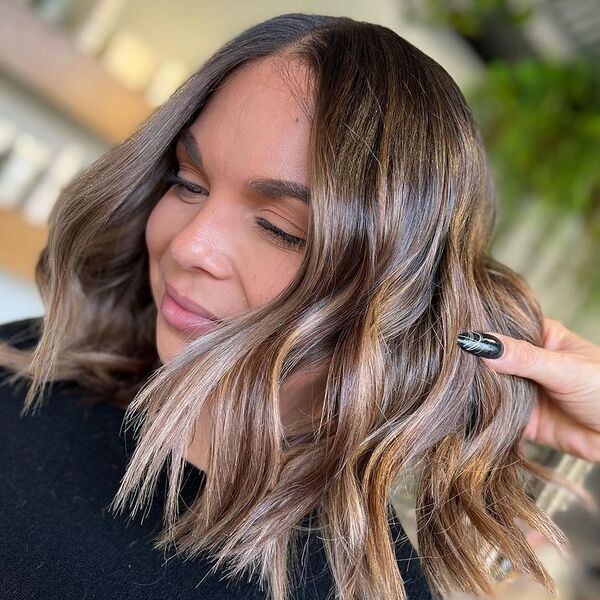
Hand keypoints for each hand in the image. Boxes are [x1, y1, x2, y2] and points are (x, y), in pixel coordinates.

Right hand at [458, 318, 599, 462]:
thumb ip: (524, 358)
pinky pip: (493, 415)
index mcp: (540, 337)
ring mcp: (522, 390)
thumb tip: (481, 344)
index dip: (480, 331)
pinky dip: (480, 414)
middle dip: (473, 362)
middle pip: (491, 358)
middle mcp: (526, 362)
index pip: (502, 328)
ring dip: (475, 389)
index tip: (453, 333)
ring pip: (489, 386)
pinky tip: (463, 408)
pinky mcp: (520, 419)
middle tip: (447, 363)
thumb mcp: (565, 369)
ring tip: (451, 385)